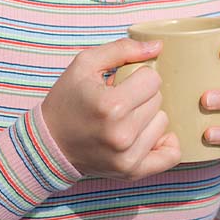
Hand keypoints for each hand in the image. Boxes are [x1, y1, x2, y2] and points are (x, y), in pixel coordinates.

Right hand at [41, 39, 180, 179]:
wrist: (49, 143)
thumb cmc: (66, 100)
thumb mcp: (85, 64)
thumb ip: (122, 49)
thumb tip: (158, 46)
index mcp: (110, 105)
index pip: (153, 79)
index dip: (138, 76)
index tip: (121, 82)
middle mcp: (122, 134)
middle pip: (158, 100)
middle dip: (141, 96)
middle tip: (119, 101)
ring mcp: (127, 157)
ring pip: (163, 123)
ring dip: (148, 118)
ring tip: (125, 118)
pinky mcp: (131, 172)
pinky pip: (170, 156)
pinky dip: (164, 143)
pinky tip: (147, 134)